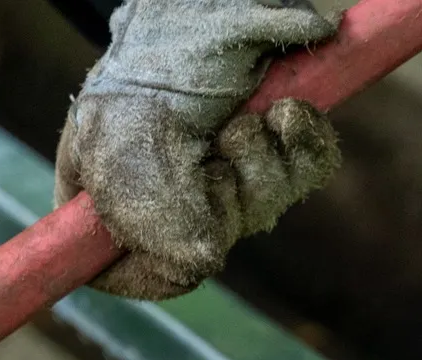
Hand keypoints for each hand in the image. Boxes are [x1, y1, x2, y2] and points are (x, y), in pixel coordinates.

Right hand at [56, 0, 340, 300]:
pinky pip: (310, 170)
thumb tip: (207, 262)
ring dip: (262, 159)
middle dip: (225, 194)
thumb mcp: (125, 139)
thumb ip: (151, 213)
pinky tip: (286, 112)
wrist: (204, 4)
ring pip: (266, 208)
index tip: (183, 238)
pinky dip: (304, 140)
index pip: (128, 271)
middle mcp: (171, 197)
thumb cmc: (149, 66)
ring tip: (244, 118)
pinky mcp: (282, 148)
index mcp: (111, 199)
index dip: (156, 265)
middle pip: (212, 246)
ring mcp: (231, 175)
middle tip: (214, 148)